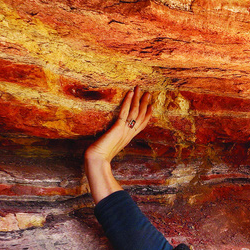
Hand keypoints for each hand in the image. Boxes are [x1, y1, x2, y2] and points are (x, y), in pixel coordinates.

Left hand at [84, 86, 152, 203]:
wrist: (97, 160)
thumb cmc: (101, 155)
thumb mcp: (111, 145)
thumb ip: (114, 139)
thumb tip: (111, 135)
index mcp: (128, 138)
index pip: (141, 125)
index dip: (147, 115)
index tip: (151, 107)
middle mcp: (129, 133)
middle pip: (140, 117)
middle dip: (145, 104)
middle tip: (149, 94)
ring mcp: (125, 130)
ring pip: (135, 112)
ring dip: (138, 99)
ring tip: (140, 89)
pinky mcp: (118, 127)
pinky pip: (125, 112)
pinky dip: (128, 102)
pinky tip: (130, 94)